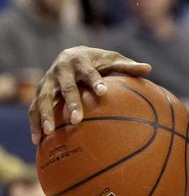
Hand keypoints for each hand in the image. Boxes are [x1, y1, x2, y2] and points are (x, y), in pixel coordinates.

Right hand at [29, 47, 151, 142]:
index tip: (103, 92)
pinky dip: (34, 124)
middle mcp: (61, 71)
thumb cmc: (97, 61)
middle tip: (77, 119)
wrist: (70, 54)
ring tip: (49, 132)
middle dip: (71, 102)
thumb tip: (149, 69)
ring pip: (43, 99)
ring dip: (45, 115)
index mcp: (80, 62)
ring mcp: (47, 82)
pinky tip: (37, 142)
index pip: (89, 72)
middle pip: (66, 87)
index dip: (95, 81)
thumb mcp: (112, 60)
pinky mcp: (39, 93)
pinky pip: (33, 109)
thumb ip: (128, 66)